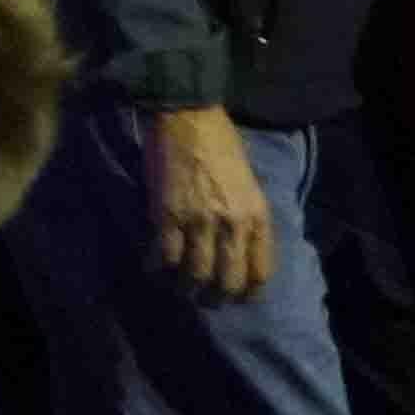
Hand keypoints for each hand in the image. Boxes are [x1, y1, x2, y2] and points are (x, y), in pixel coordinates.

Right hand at [148, 104, 275, 301]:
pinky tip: (154, 268)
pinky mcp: (167, 215)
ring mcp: (199, 221)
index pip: (260, 273)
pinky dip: (158, 269)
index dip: (247, 293)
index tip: (236, 296)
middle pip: (227, 282)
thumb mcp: (250, 185)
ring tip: (178, 287)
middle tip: (205, 298)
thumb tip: (240, 253)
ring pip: (194, 275)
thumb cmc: (223, 145)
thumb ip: (248, 219)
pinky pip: (164, 257)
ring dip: (185, 288)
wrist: (190, 116)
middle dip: (216, 298)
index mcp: (257, 216)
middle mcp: (232, 224)